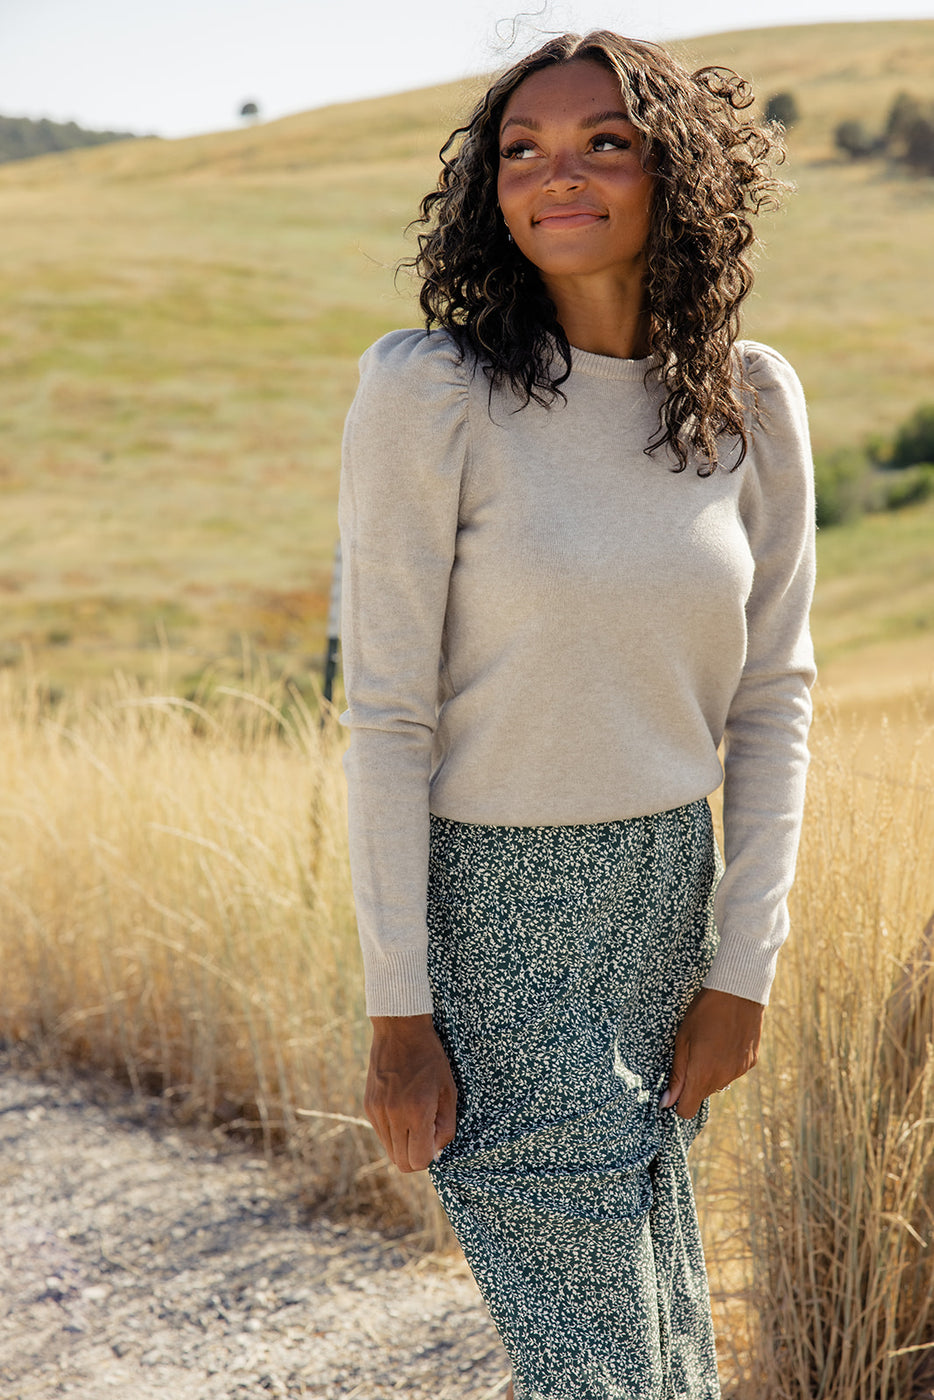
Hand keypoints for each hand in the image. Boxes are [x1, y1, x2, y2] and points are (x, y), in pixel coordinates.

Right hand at [364, 1014, 457, 1172]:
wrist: (400, 1030)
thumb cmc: (430, 1058)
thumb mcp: (448, 1090)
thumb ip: (446, 1126)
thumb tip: (436, 1152)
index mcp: (417, 1111)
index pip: (419, 1160)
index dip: (430, 1156)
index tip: (435, 1138)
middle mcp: (393, 1115)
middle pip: (401, 1163)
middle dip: (416, 1156)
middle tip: (426, 1135)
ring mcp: (377, 1112)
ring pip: (389, 1151)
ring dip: (403, 1145)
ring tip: (414, 1120)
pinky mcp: (368, 1106)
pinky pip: (381, 1134)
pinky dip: (393, 1132)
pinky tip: (402, 1110)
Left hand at [659, 987, 763, 1118]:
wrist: (738, 991)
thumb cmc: (704, 1011)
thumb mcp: (682, 1040)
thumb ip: (677, 1074)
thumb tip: (667, 1102)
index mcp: (702, 1073)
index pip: (687, 1110)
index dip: (678, 1102)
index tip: (674, 1088)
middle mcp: (723, 1077)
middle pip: (702, 1094)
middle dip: (694, 1082)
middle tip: (691, 1053)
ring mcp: (739, 1071)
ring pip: (718, 1083)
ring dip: (711, 1071)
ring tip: (709, 1043)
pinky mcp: (751, 1062)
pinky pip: (733, 1071)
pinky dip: (726, 1062)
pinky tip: (725, 1040)